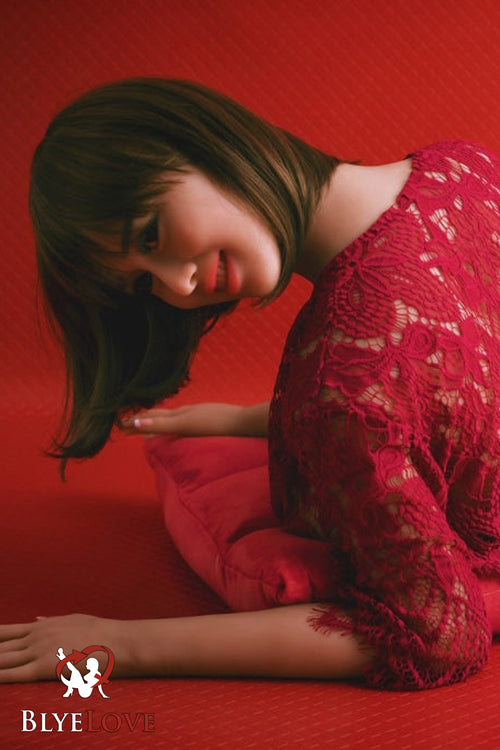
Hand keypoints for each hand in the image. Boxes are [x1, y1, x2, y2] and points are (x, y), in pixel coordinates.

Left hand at [0, 614, 128, 682]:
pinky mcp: (46, 667)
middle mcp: (37, 636)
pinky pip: (14, 674)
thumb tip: (35, 619)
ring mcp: (40, 650)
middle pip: (1, 645)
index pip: (7, 632)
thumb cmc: (102, 634)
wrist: (119, 641)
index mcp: (43, 626)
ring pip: (3, 658)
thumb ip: (51, 622)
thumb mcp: (74, 620)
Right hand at [120, 402, 268, 437]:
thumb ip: (161, 425)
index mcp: (181, 415)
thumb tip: (136, 424)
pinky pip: (190, 417)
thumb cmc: (216, 425)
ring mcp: (202, 412)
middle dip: (145, 418)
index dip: (138, 422)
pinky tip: (185, 423)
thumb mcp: (185, 425)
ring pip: (176, 415)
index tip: (123, 425)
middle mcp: (189, 411)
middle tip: (131, 423)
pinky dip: (178, 420)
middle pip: (162, 414)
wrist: (244, 422)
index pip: (154, 418)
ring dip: (161, 419)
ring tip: (153, 422)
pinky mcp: (213, 416)